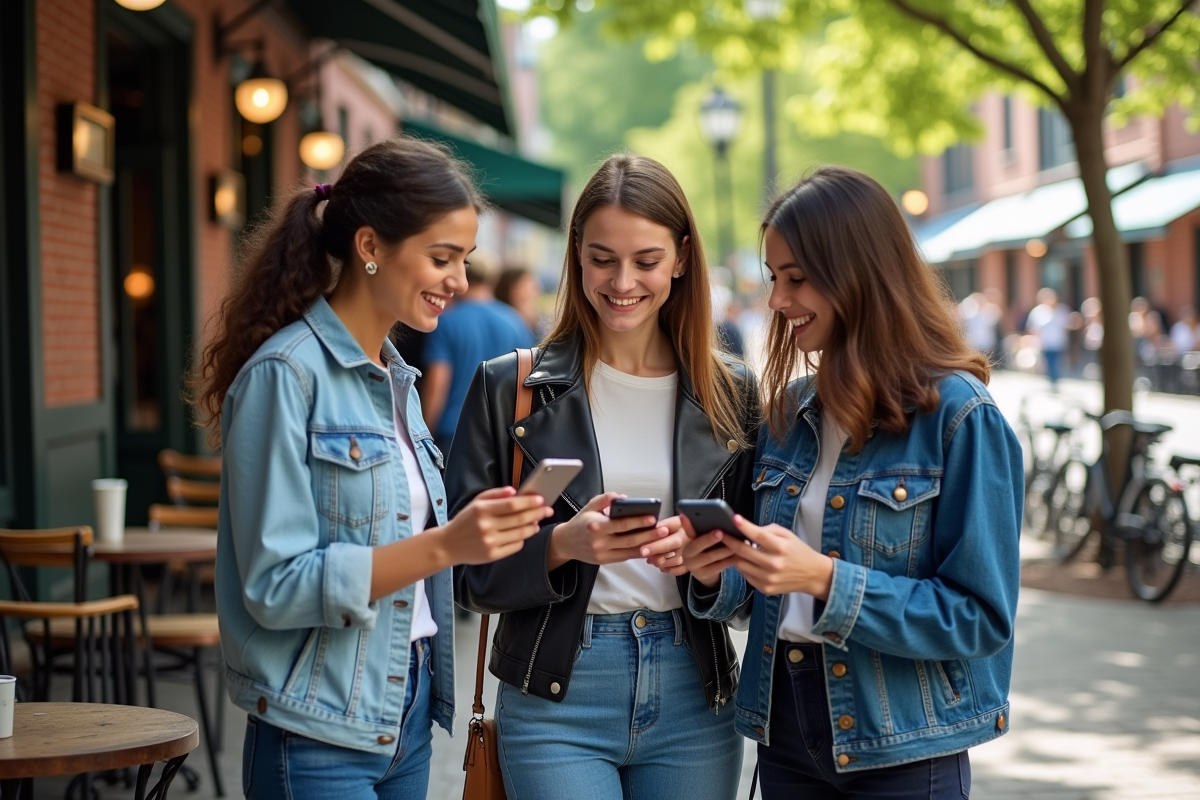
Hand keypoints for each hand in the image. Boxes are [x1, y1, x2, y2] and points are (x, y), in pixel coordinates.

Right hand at [437, 487, 551, 564]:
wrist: (449, 545)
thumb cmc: (465, 520)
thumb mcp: (476, 502)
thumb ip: (496, 494)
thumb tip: (515, 491)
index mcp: (482, 510)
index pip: (512, 505)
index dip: (529, 502)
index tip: (541, 499)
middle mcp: (486, 526)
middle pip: (520, 519)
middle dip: (537, 513)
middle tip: (547, 510)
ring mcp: (490, 542)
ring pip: (521, 534)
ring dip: (533, 527)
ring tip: (537, 522)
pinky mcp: (492, 555)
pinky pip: (515, 546)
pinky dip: (523, 539)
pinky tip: (524, 534)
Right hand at [548, 493, 686, 569]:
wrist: (565, 543)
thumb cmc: (580, 522)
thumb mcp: (590, 506)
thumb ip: (607, 499)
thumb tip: (625, 499)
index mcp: (596, 526)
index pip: (622, 524)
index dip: (639, 522)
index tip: (652, 518)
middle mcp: (600, 542)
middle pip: (629, 539)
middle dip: (648, 535)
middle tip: (663, 530)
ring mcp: (603, 553)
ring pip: (629, 551)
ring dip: (647, 545)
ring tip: (660, 539)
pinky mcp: (605, 561)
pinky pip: (625, 557)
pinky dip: (638, 552)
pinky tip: (648, 547)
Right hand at [679, 514, 737, 587]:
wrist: (703, 568)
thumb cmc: (706, 548)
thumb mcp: (703, 538)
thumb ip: (704, 529)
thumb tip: (715, 516)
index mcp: (687, 541)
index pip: (688, 531)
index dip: (688, 524)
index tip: (693, 517)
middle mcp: (687, 554)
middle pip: (698, 545)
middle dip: (710, 538)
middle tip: (721, 532)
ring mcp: (694, 567)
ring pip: (710, 557)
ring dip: (724, 549)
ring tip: (736, 543)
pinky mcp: (703, 575)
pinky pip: (717, 567)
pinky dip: (728, 560)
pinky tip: (738, 555)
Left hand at [724, 515, 833, 598]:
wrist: (812, 575)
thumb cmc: (798, 551)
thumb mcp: (787, 535)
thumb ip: (767, 530)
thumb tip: (746, 529)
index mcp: (780, 547)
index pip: (757, 535)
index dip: (743, 526)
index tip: (733, 518)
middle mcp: (774, 564)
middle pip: (743, 551)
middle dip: (729, 541)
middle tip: (721, 533)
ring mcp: (768, 578)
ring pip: (740, 564)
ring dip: (735, 555)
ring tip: (736, 547)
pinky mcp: (766, 589)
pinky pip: (746, 575)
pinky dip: (744, 567)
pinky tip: (747, 560)